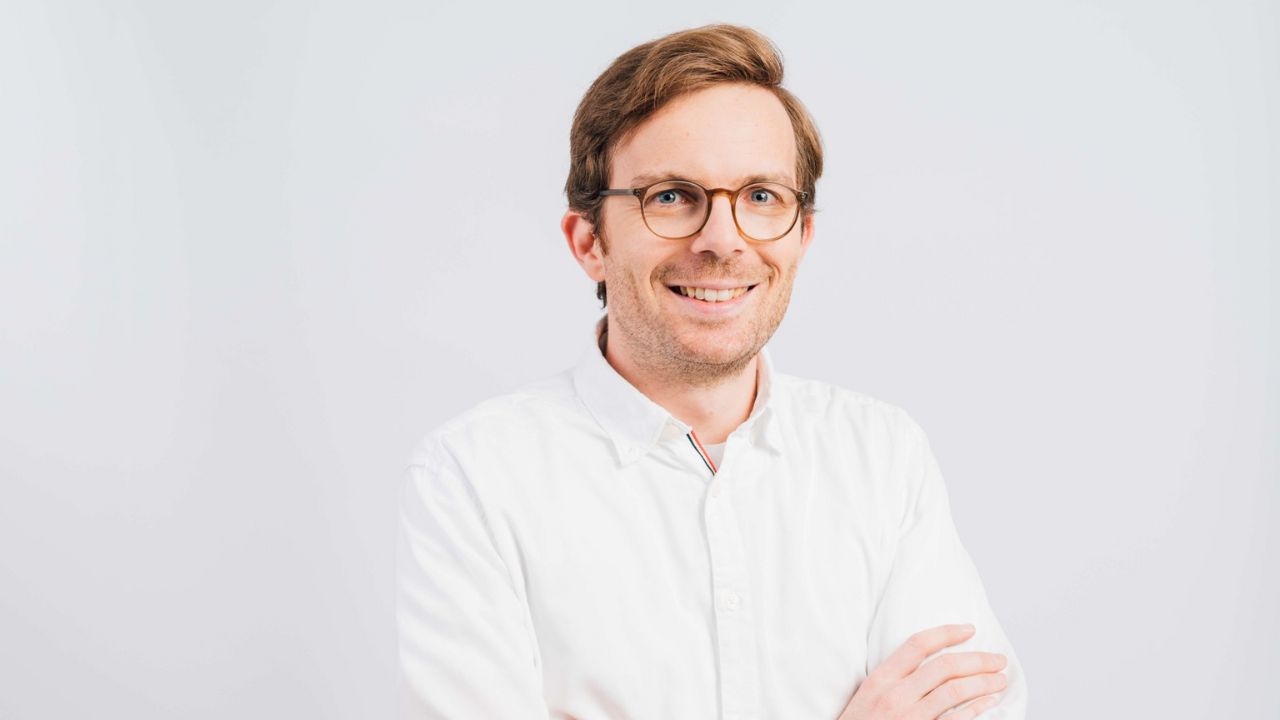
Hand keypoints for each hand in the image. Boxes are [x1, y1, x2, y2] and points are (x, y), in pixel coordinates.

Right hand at [837, 623, 1007, 719]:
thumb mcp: (866, 696)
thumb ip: (892, 679)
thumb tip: (928, 664)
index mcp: (879, 680)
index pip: (917, 645)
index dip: (947, 633)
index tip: (969, 629)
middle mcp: (895, 696)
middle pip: (944, 667)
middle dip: (977, 660)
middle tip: (998, 659)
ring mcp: (910, 718)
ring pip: (955, 692)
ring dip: (983, 683)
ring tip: (1000, 680)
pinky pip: (956, 719)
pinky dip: (976, 709)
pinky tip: (989, 703)